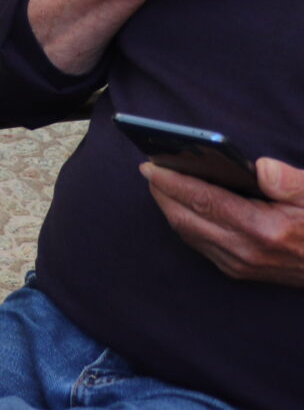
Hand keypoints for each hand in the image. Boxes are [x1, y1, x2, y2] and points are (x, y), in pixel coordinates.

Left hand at [143, 157, 303, 285]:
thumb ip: (288, 181)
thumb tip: (258, 167)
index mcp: (262, 229)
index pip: (203, 200)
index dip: (172, 181)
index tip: (151, 164)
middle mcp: (244, 251)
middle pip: (185, 218)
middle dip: (162, 192)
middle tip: (149, 168)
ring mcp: (239, 265)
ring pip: (187, 233)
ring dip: (169, 207)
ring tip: (159, 182)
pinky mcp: (238, 272)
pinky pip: (198, 244)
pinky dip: (184, 222)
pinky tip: (181, 205)